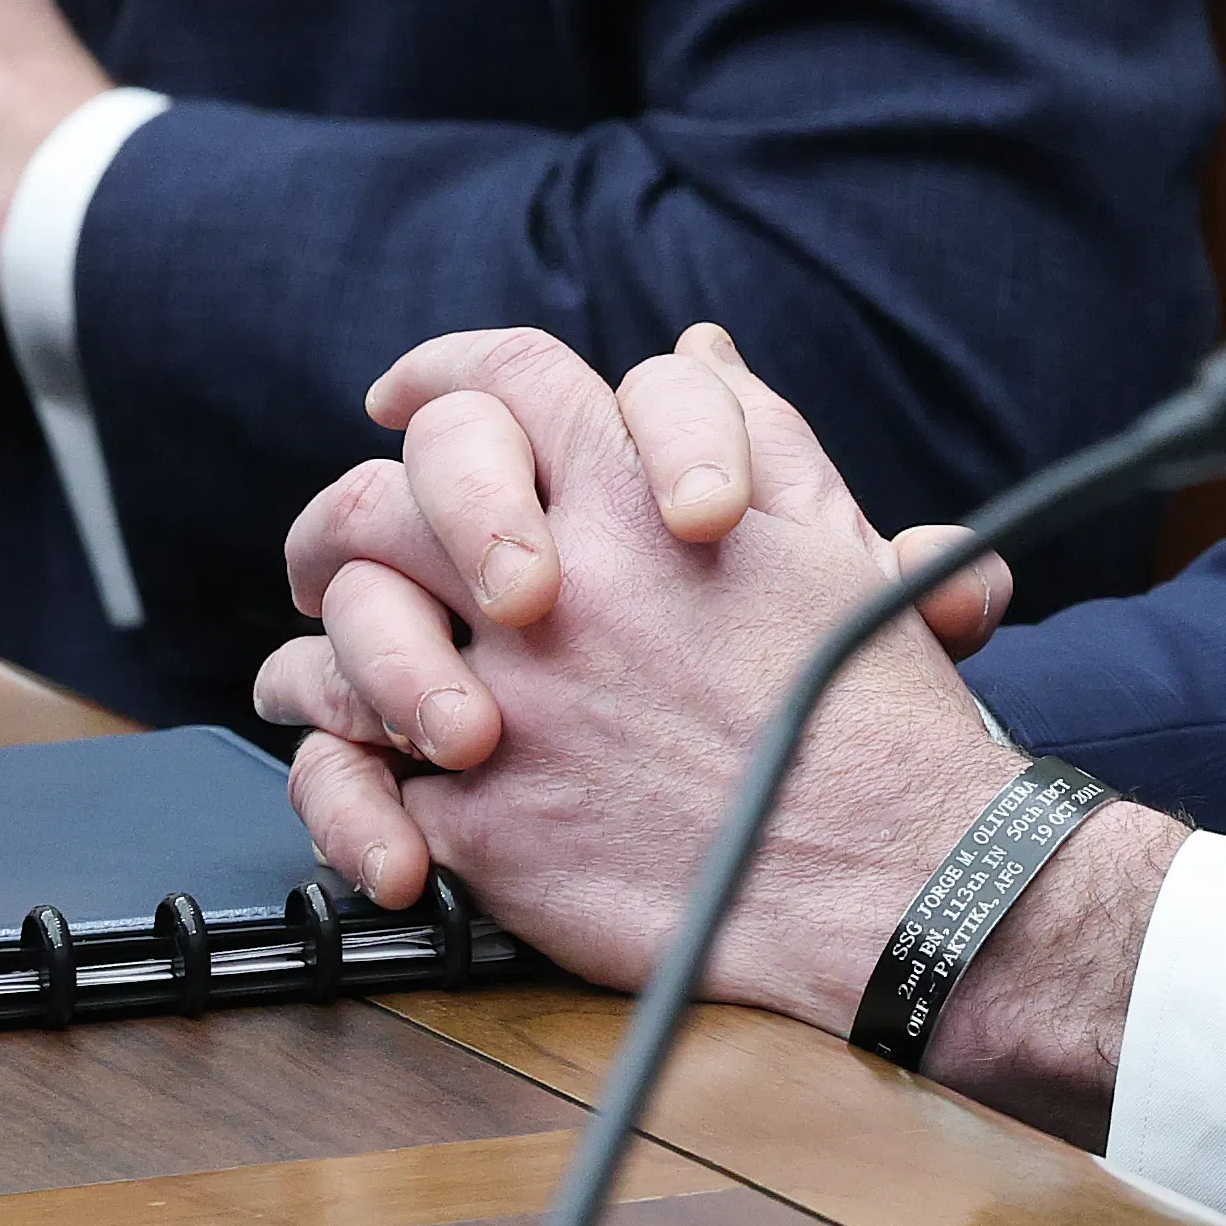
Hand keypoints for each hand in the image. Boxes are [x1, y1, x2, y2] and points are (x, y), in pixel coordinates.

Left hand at [257, 325, 1143, 1120]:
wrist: (892, 875)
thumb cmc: (871, 714)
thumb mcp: (828, 540)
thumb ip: (752, 432)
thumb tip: (698, 350)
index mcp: (635, 501)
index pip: (506, 381)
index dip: (442, 375)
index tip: (406, 396)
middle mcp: (553, 588)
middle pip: (384, 497)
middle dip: (347, 519)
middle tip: (344, 552)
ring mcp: (506, 706)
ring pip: (343, 637)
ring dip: (332, 648)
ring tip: (342, 676)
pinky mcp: (483, 825)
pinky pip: (351, 783)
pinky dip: (339, 789)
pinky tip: (367, 795)